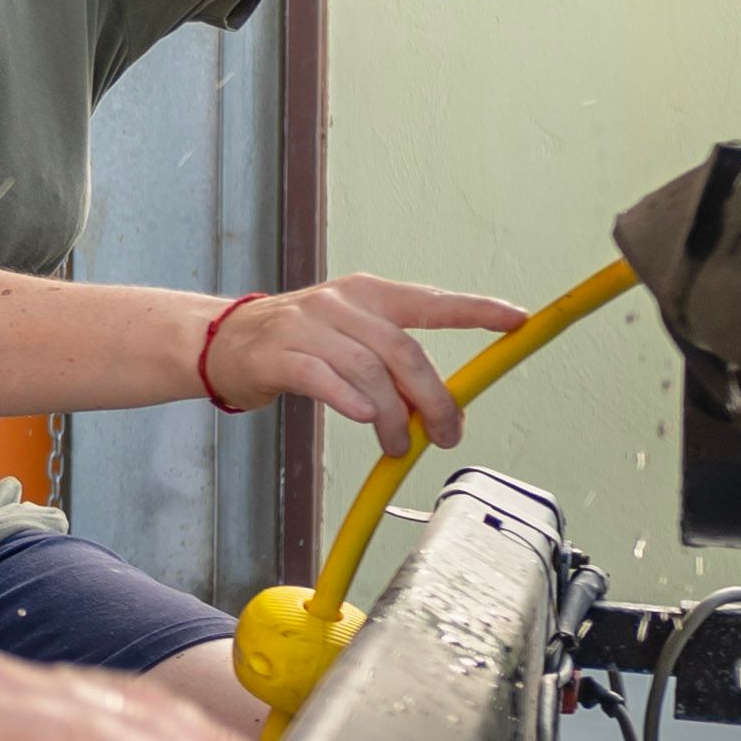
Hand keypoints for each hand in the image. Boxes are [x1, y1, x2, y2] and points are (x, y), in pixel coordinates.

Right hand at [199, 275, 526, 459]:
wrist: (223, 342)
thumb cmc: (298, 343)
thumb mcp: (350, 335)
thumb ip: (392, 362)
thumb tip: (441, 406)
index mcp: (369, 294)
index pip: (432, 302)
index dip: (477, 311)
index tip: (517, 320)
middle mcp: (341, 304)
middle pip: (404, 350)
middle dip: (434, 398)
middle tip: (446, 433)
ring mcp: (308, 326)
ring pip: (370, 372)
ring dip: (393, 417)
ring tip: (399, 445)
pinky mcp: (280, 355)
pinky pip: (325, 379)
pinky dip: (351, 401)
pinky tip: (366, 419)